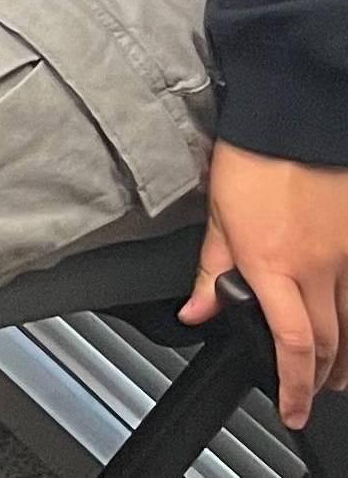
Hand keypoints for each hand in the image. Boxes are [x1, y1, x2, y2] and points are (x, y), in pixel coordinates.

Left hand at [185, 140, 347, 426]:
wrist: (295, 121)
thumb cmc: (252, 160)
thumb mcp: (218, 218)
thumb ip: (211, 271)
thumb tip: (198, 311)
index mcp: (272, 264)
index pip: (293, 343)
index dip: (293, 385)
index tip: (290, 409)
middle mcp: (317, 268)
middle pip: (329, 343)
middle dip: (319, 378)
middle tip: (307, 395)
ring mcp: (347, 256)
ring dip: (343, 357)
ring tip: (332, 375)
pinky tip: (347, 329)